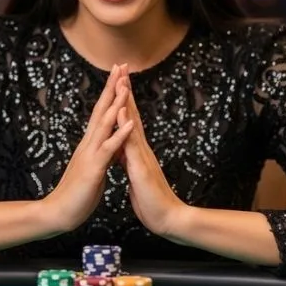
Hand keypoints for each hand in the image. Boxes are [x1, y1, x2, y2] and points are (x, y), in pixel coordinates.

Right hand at [43, 65, 133, 232]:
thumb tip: (106, 145)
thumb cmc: (76, 193)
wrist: (59, 213)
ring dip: (116, 104)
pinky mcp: (94, 168)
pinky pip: (109, 149)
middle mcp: (89, 143)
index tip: (118, 74)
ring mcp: (91, 154)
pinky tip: (130, 123)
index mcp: (91, 144)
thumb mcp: (92, 168)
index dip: (110, 93)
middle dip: (112, 87)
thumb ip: (99, 154)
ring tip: (126, 85)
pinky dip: (120, 134)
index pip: (102, 112)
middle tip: (120, 65)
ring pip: (105, 124)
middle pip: (102, 109)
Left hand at [116, 68, 187, 236]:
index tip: (117, 81)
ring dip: (126, 100)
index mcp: (137, 150)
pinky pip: (130, 142)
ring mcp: (142, 155)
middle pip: (132, 113)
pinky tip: (121, 111)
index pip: (128, 119)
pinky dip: (125, 125)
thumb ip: (131, 160)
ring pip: (132, 122)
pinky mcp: (140, 166)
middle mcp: (141, 147)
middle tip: (121, 68)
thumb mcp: (136, 175)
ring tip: (121, 79)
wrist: (167, 218)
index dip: (123, 100)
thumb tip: (124, 150)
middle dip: (126, 90)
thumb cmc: (152, 199)